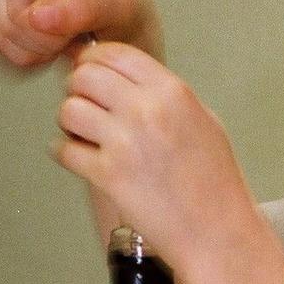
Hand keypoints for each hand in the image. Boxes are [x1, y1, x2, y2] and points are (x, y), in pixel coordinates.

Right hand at [0, 0, 164, 69]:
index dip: (47, 11)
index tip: (74, 27)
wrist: (125, 30)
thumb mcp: (122, 8)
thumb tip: (39, 14)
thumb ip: (86, 9)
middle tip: (74, 39)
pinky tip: (48, 49)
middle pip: (10, 3)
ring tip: (66, 42)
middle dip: (43, 34)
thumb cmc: (129, 11)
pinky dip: (21, 54)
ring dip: (34, 47)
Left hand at [55, 42, 256, 272]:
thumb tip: (126, 80)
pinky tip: (84, 160)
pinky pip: (64, 150)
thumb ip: (166, 97)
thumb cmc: (216, 184)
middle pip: (84, 76)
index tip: (94, 75)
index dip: (96, 61)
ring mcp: (126, 142)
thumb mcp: (204, 122)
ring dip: (71, 124)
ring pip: (68, 110)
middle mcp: (148, 110)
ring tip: (88, 138)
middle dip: (79, 91)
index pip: (115, 52)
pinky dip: (67, 154)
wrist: (218, 231)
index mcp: (173, 92)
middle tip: (89, 109)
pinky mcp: (108, 174)